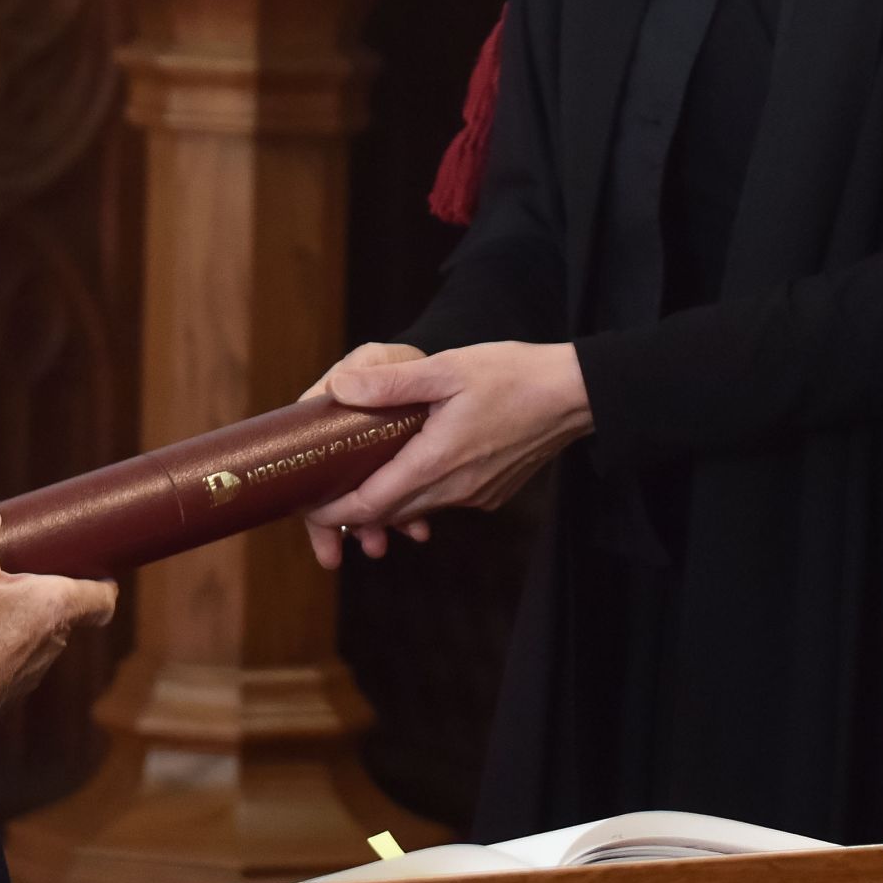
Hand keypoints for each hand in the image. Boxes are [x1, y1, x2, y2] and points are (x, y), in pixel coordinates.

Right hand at [0, 492, 115, 737]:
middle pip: (65, 612)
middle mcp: (52, 644)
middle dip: (45, 589)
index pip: (102, 597)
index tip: (88, 565)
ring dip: (19, 617)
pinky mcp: (3, 693)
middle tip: (17, 568)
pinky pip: (11, 659)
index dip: (100, 579)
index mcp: (55, 608)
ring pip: (36, 637)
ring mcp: (29, 674)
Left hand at [299, 341, 591, 565]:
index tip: (306, 503)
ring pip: (415, 509)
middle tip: (318, 496)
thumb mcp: (448, 368)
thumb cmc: (514, 375)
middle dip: (350, 514)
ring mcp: (475, 496)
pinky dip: (416, 495)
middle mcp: (455, 490)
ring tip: (354, 485)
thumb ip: (391, 383)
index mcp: (437, 462)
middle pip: (388, 514)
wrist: (576, 394)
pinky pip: (441, 502)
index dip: (333, 511)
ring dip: (384, 505)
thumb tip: (339, 386)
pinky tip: (407, 469)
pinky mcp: (490, 494)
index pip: (371, 505)